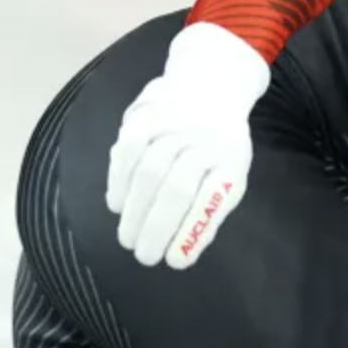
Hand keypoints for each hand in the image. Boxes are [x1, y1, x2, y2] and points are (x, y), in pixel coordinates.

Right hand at [104, 21, 269, 268]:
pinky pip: (127, 150)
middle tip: (144, 256)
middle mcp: (205, 140)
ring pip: (149, 171)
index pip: (211, 201)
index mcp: (231, 160)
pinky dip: (119, 182)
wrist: (209, 85)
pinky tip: (116, 206)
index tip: (175, 262)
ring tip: (128, 239)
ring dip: (135, 211)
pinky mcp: (146, 113)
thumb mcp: (230, 175)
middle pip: (177, 188)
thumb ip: (210, 210)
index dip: (191, 233)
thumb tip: (183, 252)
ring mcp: (175, 124)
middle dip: (157, 228)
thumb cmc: (219, 146)